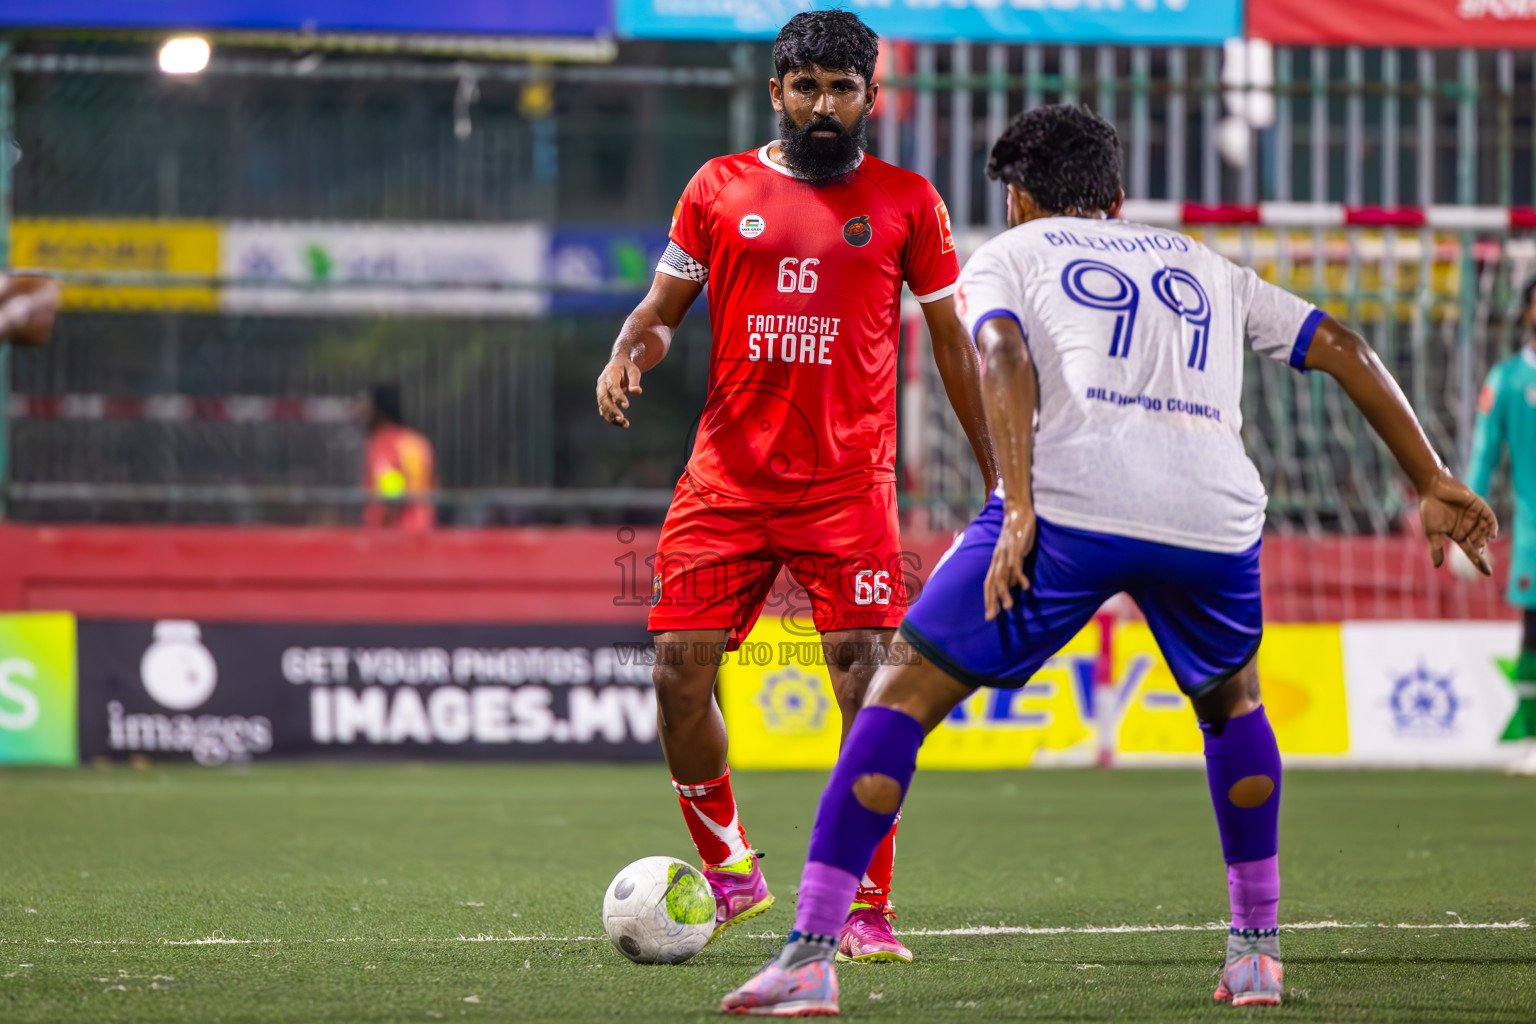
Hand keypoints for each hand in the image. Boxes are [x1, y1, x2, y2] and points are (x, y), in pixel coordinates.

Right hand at [596, 355, 642, 427]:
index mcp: (610, 374)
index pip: (612, 387)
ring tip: (624, 424)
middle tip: (621, 418)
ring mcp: (600, 392)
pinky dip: (611, 418)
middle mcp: (602, 383)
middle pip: (603, 398)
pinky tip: (622, 424)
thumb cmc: (627, 368)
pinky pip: (604, 410)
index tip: (626, 406)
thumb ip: (634, 381)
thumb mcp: (633, 371)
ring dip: (611, 416)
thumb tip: (637, 391)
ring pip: (602, 406)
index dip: (618, 396)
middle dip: (611, 409)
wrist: (617, 365)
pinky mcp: (602, 399)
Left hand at [983, 503, 1036, 620]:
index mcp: (996, 561)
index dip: (988, 599)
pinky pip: (1016, 564)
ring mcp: (1006, 553)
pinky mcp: (1016, 547)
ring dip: (1005, 593)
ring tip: (1009, 607)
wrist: (1018, 511)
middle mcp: (998, 558)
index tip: (990, 615)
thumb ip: (1011, 569)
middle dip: (991, 601)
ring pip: (1002, 576)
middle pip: (991, 583)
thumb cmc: (1017, 534)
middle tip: (992, 618)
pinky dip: (1019, 576)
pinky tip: (1025, 587)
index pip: (988, 583)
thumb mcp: (1013, 554)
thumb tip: (1012, 585)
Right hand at [1419, 472, 1496, 574]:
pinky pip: (1490, 518)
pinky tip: (1492, 534)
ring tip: (1481, 541)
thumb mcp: (1432, 533)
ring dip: (1484, 538)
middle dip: (1481, 549)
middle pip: (1480, 543)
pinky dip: (1492, 526)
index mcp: (1458, 535)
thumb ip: (1436, 548)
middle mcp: (1469, 527)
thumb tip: (1436, 566)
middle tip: (1478, 550)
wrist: (1432, 489)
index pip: (1471, 552)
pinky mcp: (1479, 506)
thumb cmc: (1430, 510)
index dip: (1479, 562)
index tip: (1488, 573)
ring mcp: (1475, 517)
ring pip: (1485, 532)